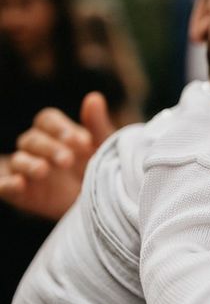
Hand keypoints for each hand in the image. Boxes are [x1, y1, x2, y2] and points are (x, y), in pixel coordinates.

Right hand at [0, 92, 115, 218]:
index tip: (82, 142)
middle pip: (32, 139)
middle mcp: (38, 148)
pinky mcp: (20, 194)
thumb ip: (98, 125)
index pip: (47, 120)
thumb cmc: (102, 170)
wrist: (102, 206)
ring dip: (29, 164)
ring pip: (18, 160)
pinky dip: (6, 184)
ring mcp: (26, 170)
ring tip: (43, 170)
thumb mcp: (105, 149)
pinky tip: (18, 183)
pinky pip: (4, 186)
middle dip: (49, 148)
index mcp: (56, 133)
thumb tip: (94, 97)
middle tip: (68, 160)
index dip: (61, 128)